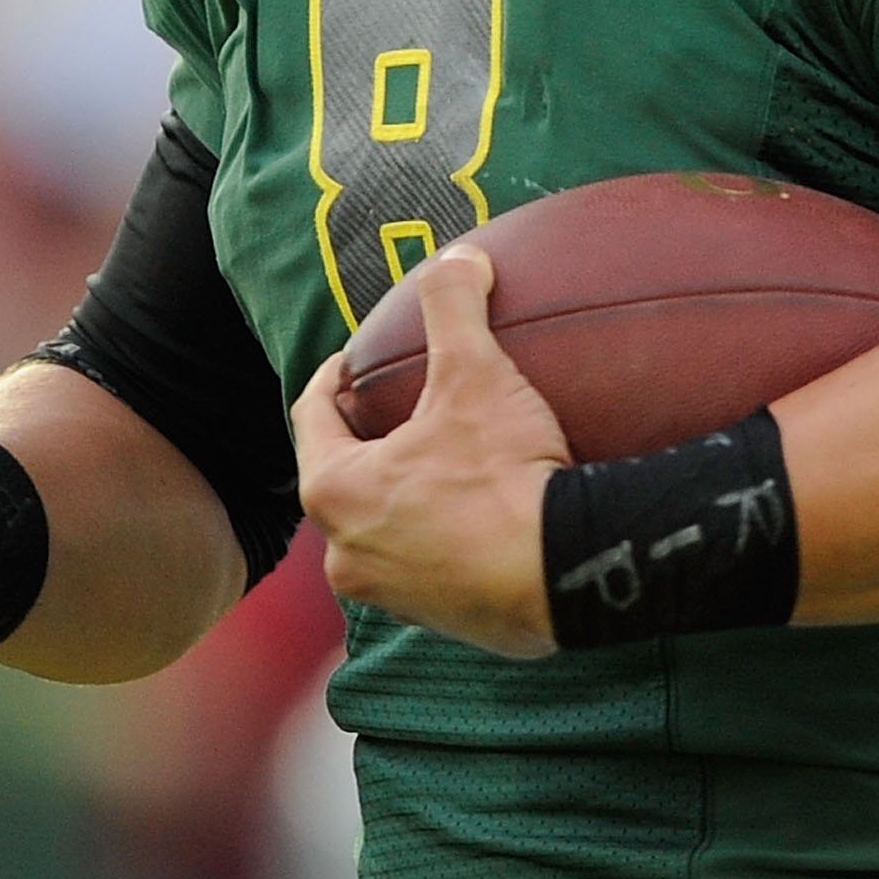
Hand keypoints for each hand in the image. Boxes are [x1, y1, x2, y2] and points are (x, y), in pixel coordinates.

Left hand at [293, 247, 569, 655]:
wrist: (566, 575)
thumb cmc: (503, 477)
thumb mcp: (475, 375)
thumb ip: (454, 306)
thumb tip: (460, 257)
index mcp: (334, 490)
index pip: (312, 417)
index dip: (332, 380)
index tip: (354, 363)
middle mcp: (345, 553)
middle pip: (343, 479)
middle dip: (369, 443)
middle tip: (401, 411)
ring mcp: (391, 595)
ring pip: (382, 530)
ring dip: (404, 497)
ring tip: (443, 461)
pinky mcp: (439, 622)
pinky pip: (426, 567)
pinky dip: (440, 538)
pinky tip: (478, 515)